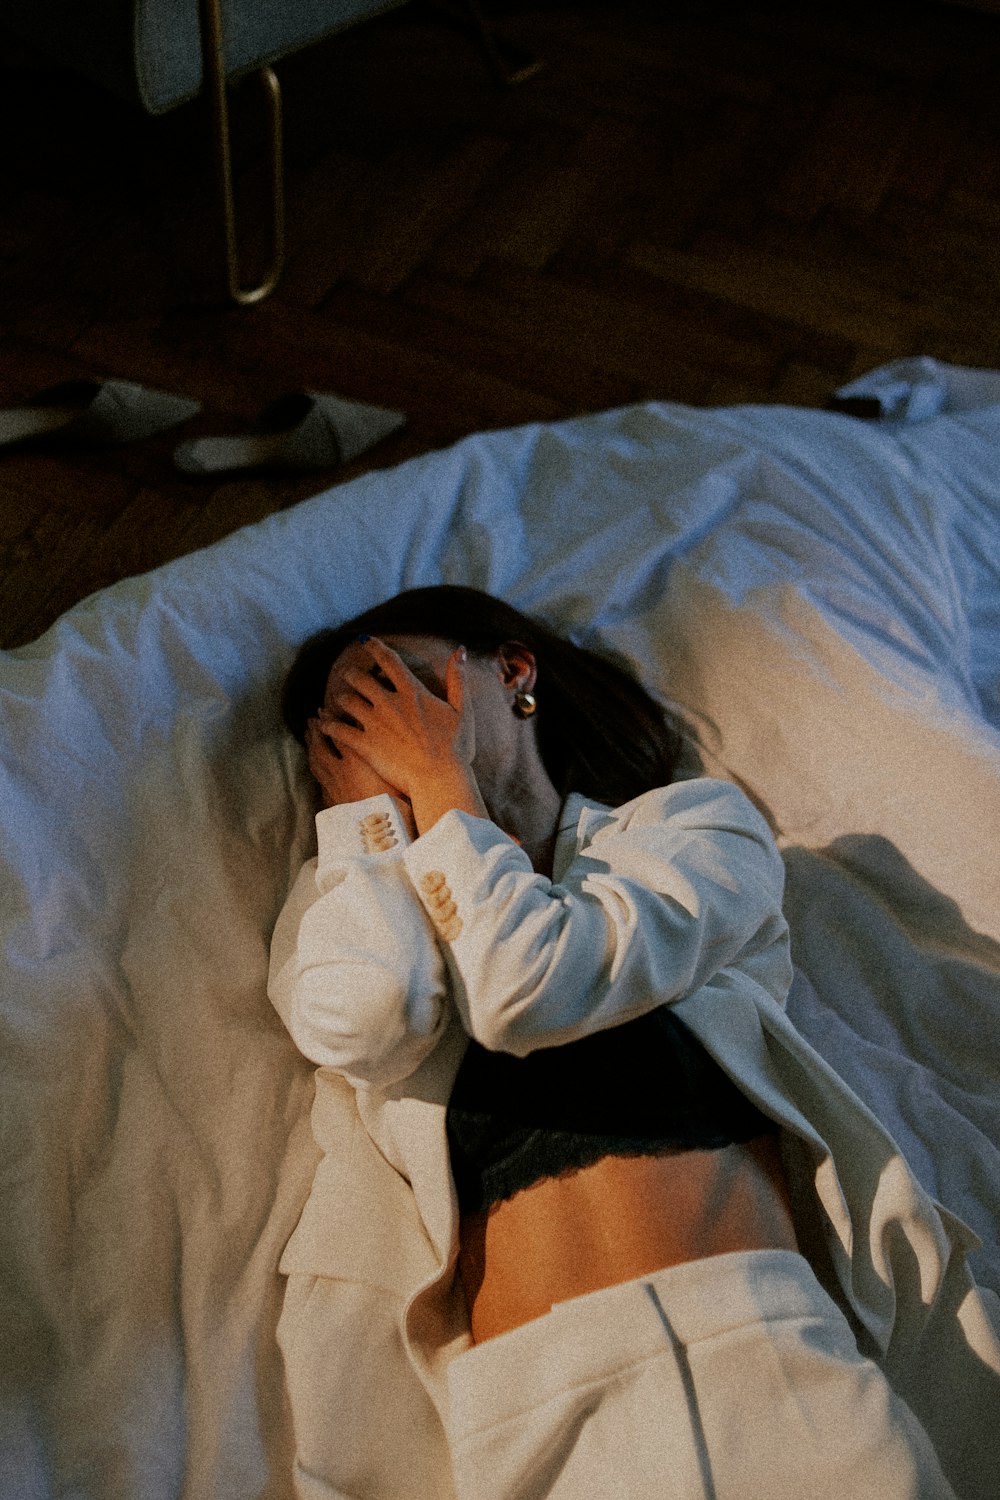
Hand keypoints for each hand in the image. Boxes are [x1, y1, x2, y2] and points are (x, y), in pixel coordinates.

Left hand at [305, 716, 415, 837]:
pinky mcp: (334, 806)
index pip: (338, 734)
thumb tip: (392, 731)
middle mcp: (341, 774)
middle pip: (321, 748)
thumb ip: (390, 752)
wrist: (380, 843)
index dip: (329, 721)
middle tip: (311, 721)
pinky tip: (319, 773)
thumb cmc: (398, 808)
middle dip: (315, 733)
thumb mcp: (398, 776)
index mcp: (356, 762)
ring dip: (312, 749)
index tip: (324, 709)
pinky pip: (321, 785)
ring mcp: (334, 791)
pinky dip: (318, 774)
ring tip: (309, 738)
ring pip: (317, 765)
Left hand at [320, 637, 485, 833]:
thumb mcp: (462, 710)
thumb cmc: (455, 748)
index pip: (389, 660)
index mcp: (411, 692)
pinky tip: (324, 725)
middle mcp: (389, 702)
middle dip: (351, 674)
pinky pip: (338, 730)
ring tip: (339, 700)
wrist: (440, 779)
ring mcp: (374, 723)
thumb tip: (460, 650)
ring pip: (346, 701)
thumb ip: (458, 678)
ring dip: (341, 699)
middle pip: (360, 679)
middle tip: (347, 675)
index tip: (365, 640)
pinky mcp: (365, 744)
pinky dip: (329, 726)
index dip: (374, 647)